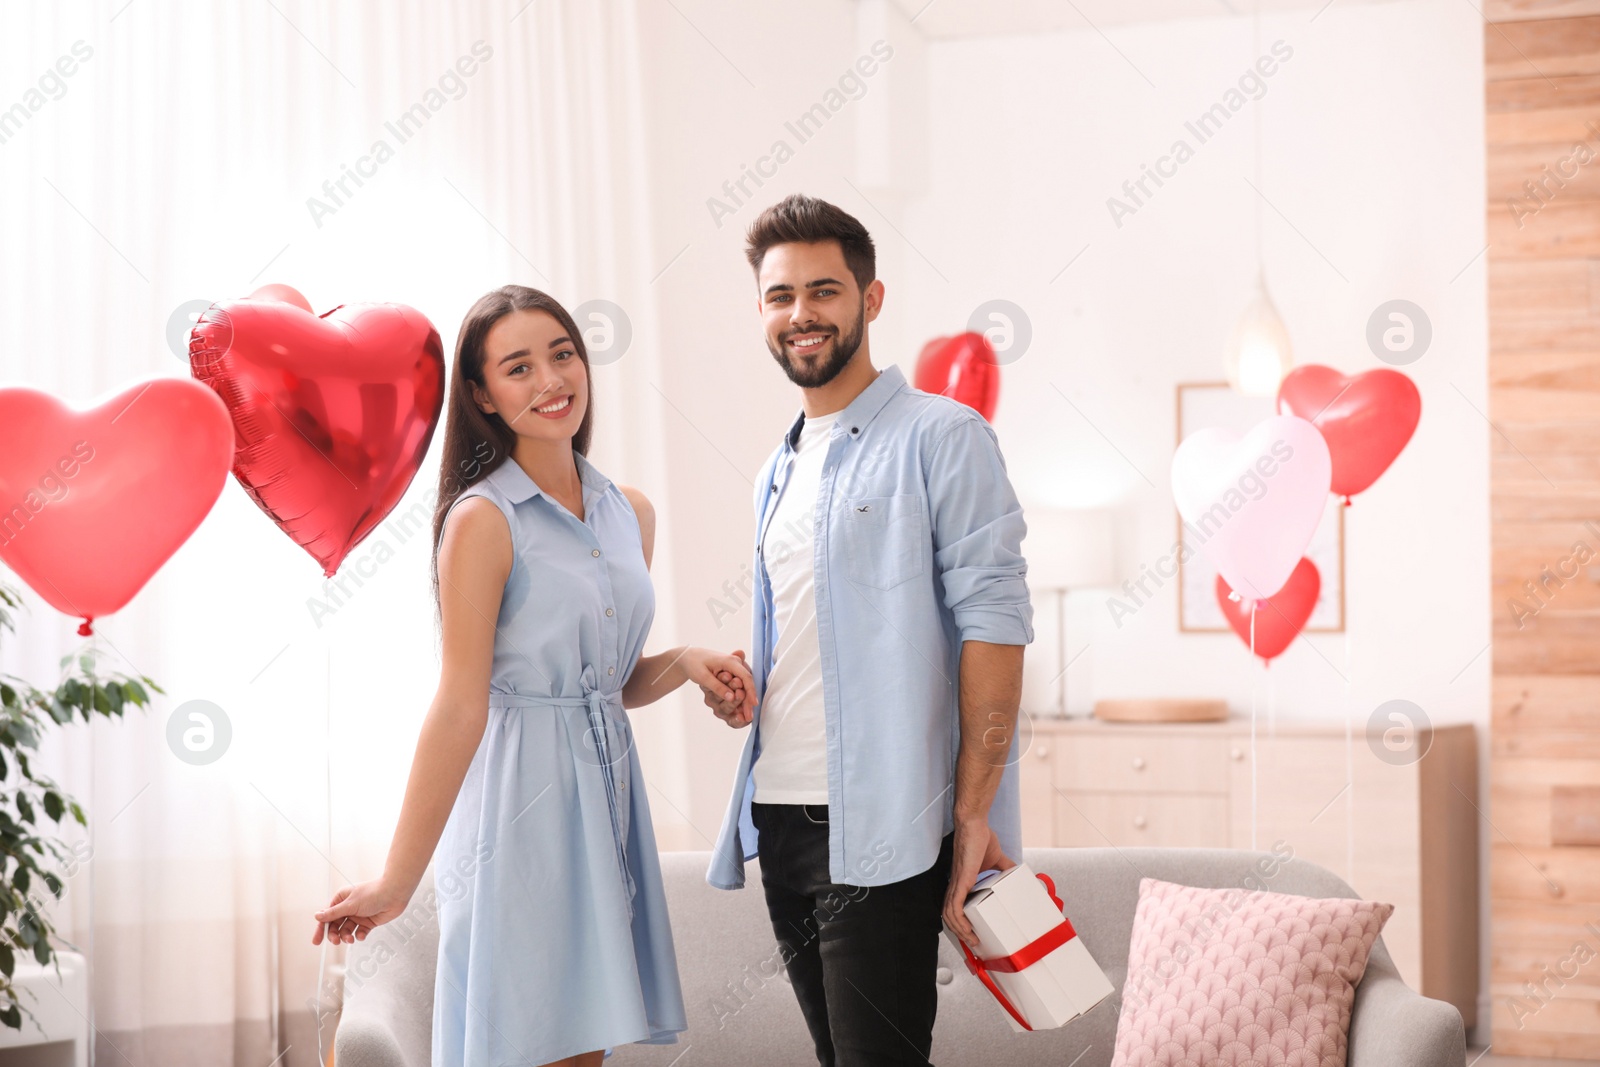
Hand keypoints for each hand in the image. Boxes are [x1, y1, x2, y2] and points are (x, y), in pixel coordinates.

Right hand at [311, 874, 411, 945]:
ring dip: (346, 936)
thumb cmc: (373, 894)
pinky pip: (360, 932)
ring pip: (347, 930)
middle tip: (336, 941)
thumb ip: (334, 913)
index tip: (316, 942)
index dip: (321, 929)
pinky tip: (361, 935)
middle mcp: (349, 907)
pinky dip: (359, 936)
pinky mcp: (369, 922)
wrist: (395, 894)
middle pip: (336, 925)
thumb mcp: (350, 905)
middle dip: (335, 935)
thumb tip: (317, 916)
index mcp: (342, 899)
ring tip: (350, 939)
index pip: (327, 916)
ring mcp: (359, 915)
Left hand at [700, 649, 752, 727]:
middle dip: (749, 700)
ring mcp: (735, 667)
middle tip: (749, 717)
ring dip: (746, 700)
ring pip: (744, 685)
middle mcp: (735, 663)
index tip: (754, 704)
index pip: (745, 677)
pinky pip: (740, 684)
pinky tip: (740, 708)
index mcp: (730, 661)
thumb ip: (717, 687)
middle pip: (747, 683)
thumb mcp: (703, 677)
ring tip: (746, 715)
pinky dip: (741, 695)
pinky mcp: (733, 672)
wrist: (690, 656)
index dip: (751, 691)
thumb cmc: (694, 664)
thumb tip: (731, 697)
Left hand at [942, 817, 1015, 949]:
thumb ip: (1005, 866)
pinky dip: (958, 921)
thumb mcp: (996, 858)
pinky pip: (954, 907)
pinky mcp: (960, 881)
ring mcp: (957, 884)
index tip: (972, 933)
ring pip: (950, 915)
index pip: (955, 907)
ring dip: (959, 931)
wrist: (974, 825)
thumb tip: (1018, 872)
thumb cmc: (980, 837)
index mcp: (962, 882)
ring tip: (972, 941)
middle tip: (974, 943)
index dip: (960, 922)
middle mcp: (956, 885)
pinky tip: (966, 929)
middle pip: (949, 915)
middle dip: (960, 932)